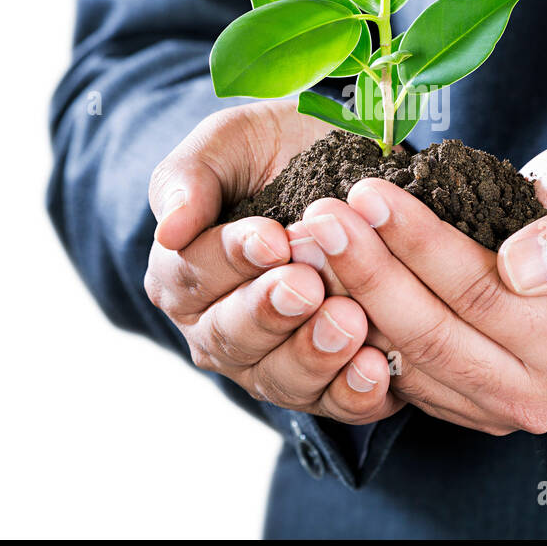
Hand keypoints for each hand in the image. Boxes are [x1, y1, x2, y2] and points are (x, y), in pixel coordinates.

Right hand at [145, 100, 403, 424]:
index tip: (272, 239)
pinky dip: (354, 393)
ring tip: (348, 322)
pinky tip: (377, 369)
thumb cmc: (275, 151)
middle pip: (232, 337)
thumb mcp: (229, 142)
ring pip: (280, 378)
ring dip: (314, 354)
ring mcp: (271, 362)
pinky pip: (334, 403)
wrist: (347, 166)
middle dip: (271, 311)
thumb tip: (169, 229)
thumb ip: (190, 178)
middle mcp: (219, 328)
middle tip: (308, 285)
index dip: (232, 259)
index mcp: (184, 274)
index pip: (194, 276)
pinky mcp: (327, 383)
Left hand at [285, 140, 546, 434]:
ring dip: (350, 296)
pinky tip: (321, 276)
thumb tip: (521, 269)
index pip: (481, 291)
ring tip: (307, 239)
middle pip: (432, 333)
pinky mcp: (460, 407)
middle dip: (367, 271)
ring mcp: (496, 408)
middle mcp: (539, 392)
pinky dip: (354, 324)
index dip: (418, 243)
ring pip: (405, 357)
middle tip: (319, 217)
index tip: (368, 193)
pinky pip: (396, 372)